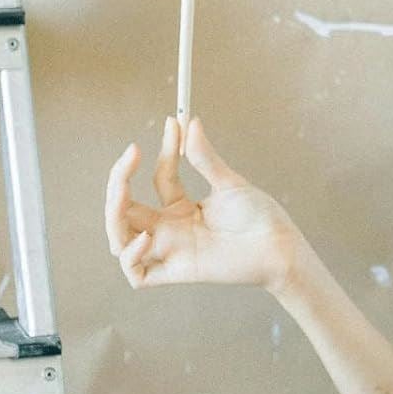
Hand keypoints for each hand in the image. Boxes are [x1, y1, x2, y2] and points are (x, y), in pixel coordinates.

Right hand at [105, 117, 301, 293]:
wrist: (280, 247)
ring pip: (118, 239)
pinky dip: (130, 255)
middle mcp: (172, 230)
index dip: (164, 151)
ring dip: (112, 216)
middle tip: (130, 157)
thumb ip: (204, 156)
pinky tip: (148, 237)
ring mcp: (171, 251)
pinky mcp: (177, 272)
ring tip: (123, 194)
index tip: (173, 122)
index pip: (158, 178)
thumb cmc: (262, 220)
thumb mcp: (229, 184)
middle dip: (117, 182)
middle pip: (123, 209)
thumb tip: (189, 121)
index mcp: (183, 209)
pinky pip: (135, 272)